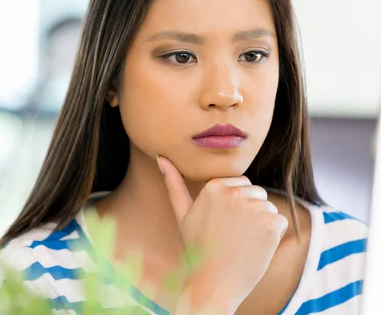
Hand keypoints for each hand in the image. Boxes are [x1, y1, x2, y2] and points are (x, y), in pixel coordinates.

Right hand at [157, 155, 287, 314]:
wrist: (213, 283)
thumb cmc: (197, 249)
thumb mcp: (182, 214)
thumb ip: (173, 183)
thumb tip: (160, 157)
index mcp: (213, 187)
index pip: (241, 184)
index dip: (235, 206)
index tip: (223, 223)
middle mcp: (234, 193)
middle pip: (256, 192)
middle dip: (250, 211)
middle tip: (232, 234)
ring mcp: (254, 207)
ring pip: (268, 206)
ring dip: (261, 223)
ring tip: (242, 241)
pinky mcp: (271, 223)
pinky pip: (280, 221)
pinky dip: (272, 235)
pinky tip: (255, 247)